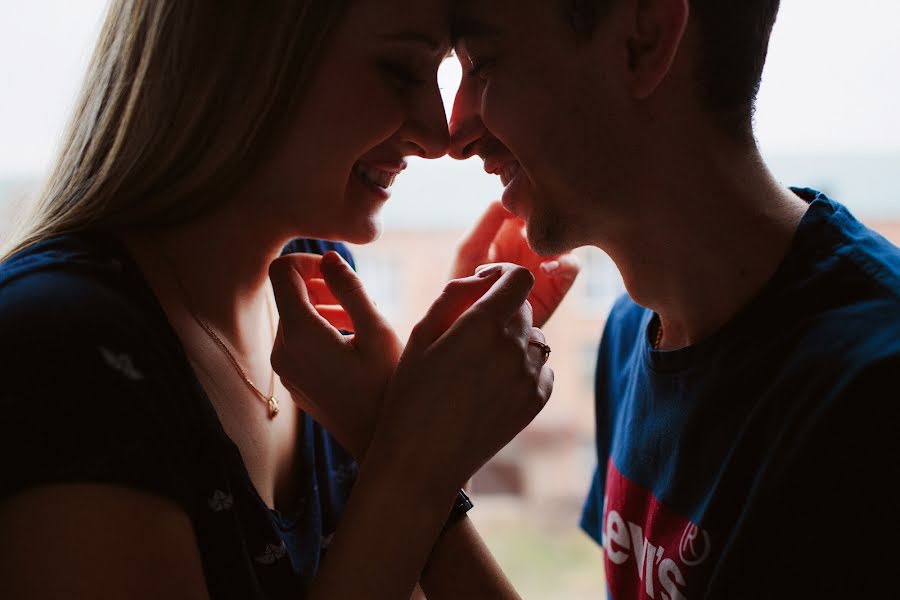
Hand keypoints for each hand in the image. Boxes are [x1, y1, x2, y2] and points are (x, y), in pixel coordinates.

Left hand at [269, 251, 401, 458]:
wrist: (380, 443)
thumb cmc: (387, 387)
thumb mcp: (377, 332)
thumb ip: (350, 289)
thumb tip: (329, 257)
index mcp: (300, 334)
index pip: (281, 272)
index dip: (308, 261)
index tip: (338, 271)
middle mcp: (282, 351)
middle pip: (289, 295)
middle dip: (322, 287)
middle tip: (359, 299)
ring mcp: (285, 370)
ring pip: (295, 319)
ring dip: (324, 309)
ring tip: (360, 323)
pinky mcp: (293, 382)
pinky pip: (298, 342)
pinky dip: (320, 332)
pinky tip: (353, 345)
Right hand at [367, 264, 553, 496]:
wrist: (423, 461)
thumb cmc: (411, 393)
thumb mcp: (420, 335)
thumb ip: (454, 295)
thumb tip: (485, 279)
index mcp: (483, 324)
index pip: (520, 277)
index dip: (502, 274)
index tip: (483, 284)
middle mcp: (514, 347)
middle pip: (525, 308)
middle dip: (502, 308)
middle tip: (470, 330)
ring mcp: (528, 376)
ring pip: (536, 338)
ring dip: (514, 339)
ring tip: (480, 361)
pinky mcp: (535, 401)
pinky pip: (542, 368)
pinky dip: (524, 367)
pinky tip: (493, 383)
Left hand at [451, 200, 580, 327]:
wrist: (472, 329)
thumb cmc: (463, 288)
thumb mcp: (469, 249)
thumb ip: (487, 222)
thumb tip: (510, 198)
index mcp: (508, 231)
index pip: (527, 205)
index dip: (529, 199)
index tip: (522, 202)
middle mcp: (531, 244)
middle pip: (552, 218)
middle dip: (546, 217)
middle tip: (535, 222)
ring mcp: (546, 263)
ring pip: (566, 238)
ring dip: (557, 238)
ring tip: (538, 248)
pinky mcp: (558, 285)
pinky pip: (571, 266)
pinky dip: (563, 263)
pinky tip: (544, 269)